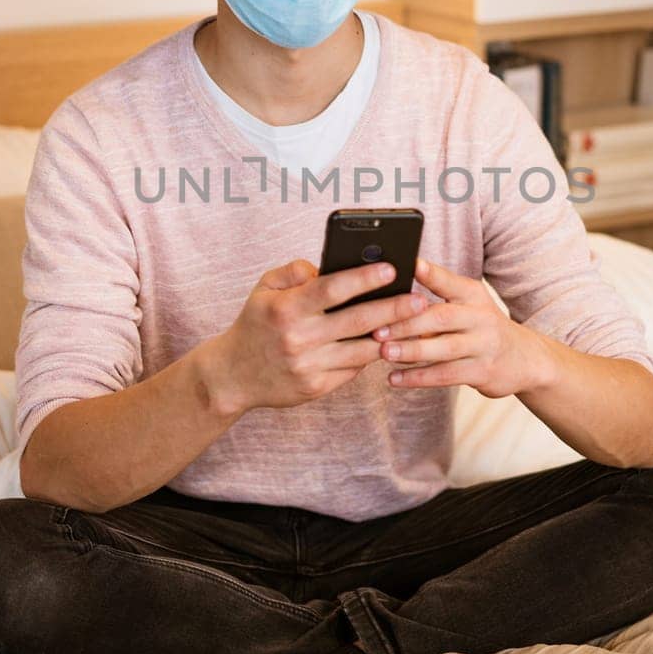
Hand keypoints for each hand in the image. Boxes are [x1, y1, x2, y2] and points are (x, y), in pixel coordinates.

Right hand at [201, 259, 427, 415]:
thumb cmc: (255, 324)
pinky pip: (352, 369)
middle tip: (420, 299)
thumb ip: (295, 271)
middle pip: (357, 321)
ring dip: (392, 336)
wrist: (232, 376)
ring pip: (362, 350)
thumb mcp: (264, 288)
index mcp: (285, 308)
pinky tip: (388, 343)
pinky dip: (369, 355)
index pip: (332, 289)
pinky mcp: (315, 388)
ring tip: (415, 323)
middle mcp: (298, 338)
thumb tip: (329, 266)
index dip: (364, 278)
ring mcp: (308, 366)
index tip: (392, 268)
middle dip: (394, 309)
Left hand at [373, 259, 558, 397]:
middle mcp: (480, 316)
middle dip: (407, 323)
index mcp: (472, 294)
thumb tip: (390, 294)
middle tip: (377, 328)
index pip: (448, 281)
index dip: (430, 273)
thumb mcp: (468, 304)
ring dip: (411, 351)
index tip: (408, 264)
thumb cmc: (481, 328)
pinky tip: (395, 379)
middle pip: (441, 317)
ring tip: (384, 353)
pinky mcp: (483, 371)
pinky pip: (446, 375)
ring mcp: (484, 345)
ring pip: (444, 348)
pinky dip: (419, 377)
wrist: (525, 359)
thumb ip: (436, 297)